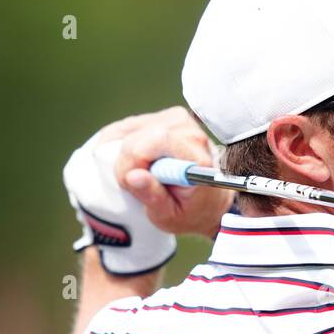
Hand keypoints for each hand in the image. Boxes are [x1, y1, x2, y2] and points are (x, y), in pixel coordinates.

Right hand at [63, 108, 233, 274]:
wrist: (209, 201)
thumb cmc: (190, 211)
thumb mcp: (169, 216)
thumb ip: (152, 195)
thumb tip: (133, 176)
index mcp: (196, 158)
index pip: (155, 140)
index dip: (132, 162)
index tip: (132, 183)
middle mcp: (190, 132)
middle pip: (137, 137)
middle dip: (127, 162)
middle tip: (137, 183)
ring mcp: (179, 120)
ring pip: (129, 130)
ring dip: (126, 154)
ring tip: (142, 174)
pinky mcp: (166, 117)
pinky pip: (129, 127)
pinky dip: (124, 144)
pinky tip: (136, 161)